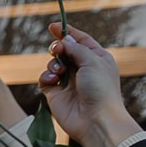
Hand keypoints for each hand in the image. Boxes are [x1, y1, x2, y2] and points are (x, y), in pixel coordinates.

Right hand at [38, 25, 144, 146]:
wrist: (95, 120)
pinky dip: (45, 77)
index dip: (68, 32)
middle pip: (64, 51)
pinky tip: (51, 80)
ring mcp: (68, 82)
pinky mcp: (56, 94)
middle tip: (56, 50)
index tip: (53, 26)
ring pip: (53, 64)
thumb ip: (76, 49)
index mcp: (96, 59)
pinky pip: (45, 79)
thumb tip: (64, 40)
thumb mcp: (93, 61)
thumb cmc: (100, 89)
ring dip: (53, 64)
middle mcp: (82, 69)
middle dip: (57, 48)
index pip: (81, 41)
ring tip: (58, 72)